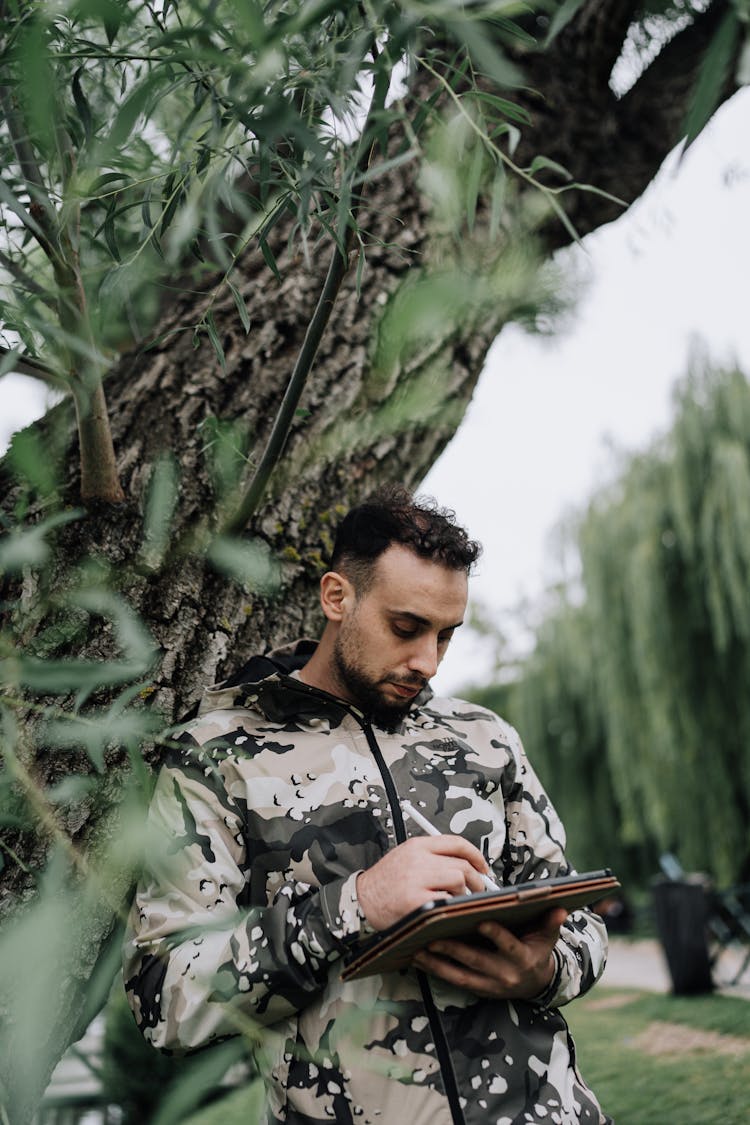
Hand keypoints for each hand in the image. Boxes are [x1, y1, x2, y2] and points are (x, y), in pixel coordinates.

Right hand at [356, 835, 490, 930]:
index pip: (457, 843)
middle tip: (478, 889)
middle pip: (462, 864)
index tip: (484, 867)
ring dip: (462, 894)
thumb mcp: (406, 857)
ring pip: (458, 882)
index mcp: (417, 845)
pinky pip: (446, 902)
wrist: (361, 900)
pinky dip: (449, 907)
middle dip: (476, 880)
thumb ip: (434, 856)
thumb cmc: (386, 881)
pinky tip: (441, 909)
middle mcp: (418, 859)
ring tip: (453, 900)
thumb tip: (468, 864)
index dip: (476, 855)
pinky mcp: (415, 901)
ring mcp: (416, 880)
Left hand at [412, 907, 567, 999]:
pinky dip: (436, 971)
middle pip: (476, 961)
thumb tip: (561, 908)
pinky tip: (419, 960)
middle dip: (454, 950)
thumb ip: (551, 922)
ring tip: (417, 950)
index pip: (508, 946)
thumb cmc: (537, 949)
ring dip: (437, 964)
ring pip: (460, 976)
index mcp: (522, 959)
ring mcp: (489, 985)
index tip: (480, 920)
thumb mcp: (547, 937)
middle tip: (432, 937)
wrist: (535, 983)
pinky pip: (454, 981)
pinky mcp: (477, 990)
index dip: (495, 935)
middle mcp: (505, 975)